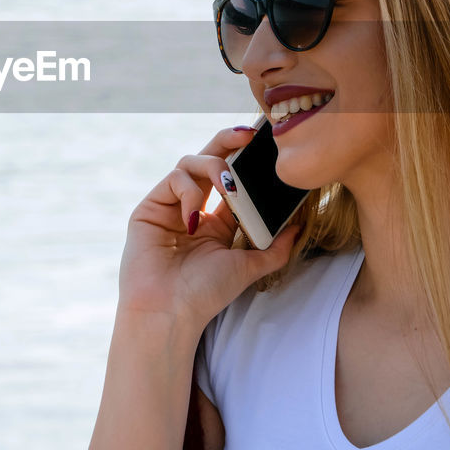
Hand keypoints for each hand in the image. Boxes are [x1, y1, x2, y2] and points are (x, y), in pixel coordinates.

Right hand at [117, 125, 301, 331]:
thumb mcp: (248, 267)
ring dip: (214, 168)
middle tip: (249, 135)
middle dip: (229, 141)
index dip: (246, 159)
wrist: (169, 313)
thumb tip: (299, 226)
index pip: (232, 178)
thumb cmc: (205, 294)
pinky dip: (189, 191)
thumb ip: (275, 247)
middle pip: (209, 158)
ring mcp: (169, 205)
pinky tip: (195, 219)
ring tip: (228, 188)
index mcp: (215, 220)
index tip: (267, 146)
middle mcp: (192, 207)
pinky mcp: (150, 207)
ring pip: (190, 162)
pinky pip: (173, 180)